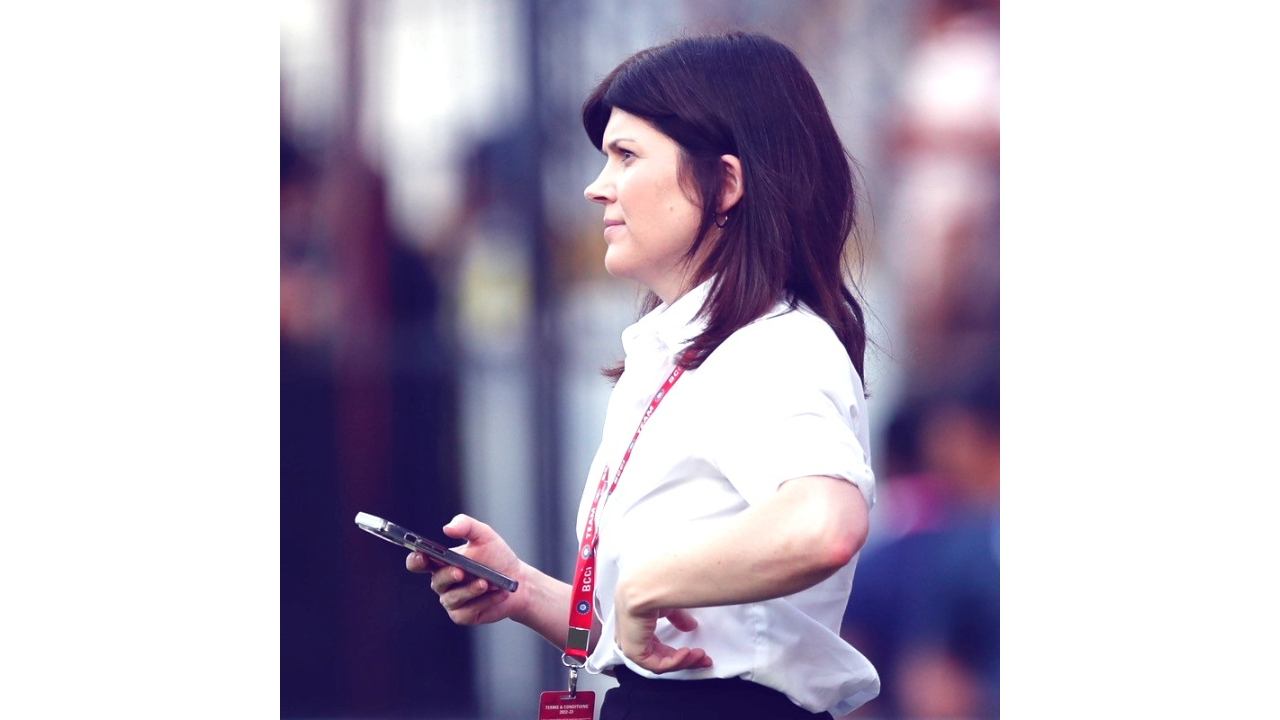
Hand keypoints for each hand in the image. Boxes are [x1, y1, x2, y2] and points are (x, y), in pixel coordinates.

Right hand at [407, 514, 527, 625]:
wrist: (517, 580)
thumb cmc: (497, 557)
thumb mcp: (484, 536)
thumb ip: (466, 526)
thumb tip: (447, 528)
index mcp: (441, 562)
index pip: (418, 562)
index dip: (415, 560)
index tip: (422, 555)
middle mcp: (443, 582)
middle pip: (436, 581)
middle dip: (448, 576)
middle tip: (461, 572)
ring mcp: (452, 600)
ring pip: (452, 598)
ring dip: (470, 590)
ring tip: (486, 582)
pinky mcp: (463, 615)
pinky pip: (468, 611)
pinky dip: (485, 601)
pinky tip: (499, 593)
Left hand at [613, 582, 712, 673]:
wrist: (644, 584)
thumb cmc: (650, 587)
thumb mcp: (668, 606)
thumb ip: (678, 618)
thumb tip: (691, 626)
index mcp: (636, 626)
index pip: (656, 647)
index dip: (677, 652)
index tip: (696, 651)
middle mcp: (631, 638)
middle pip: (660, 658)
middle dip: (684, 660)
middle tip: (702, 657)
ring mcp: (631, 645)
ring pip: (659, 663)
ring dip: (683, 661)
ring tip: (699, 655)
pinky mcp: (633, 651)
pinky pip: (656, 665)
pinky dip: (675, 661)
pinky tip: (687, 653)